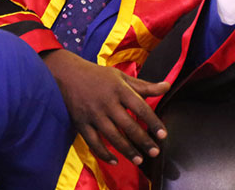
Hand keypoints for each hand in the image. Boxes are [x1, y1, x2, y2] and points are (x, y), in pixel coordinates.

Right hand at [43, 49, 169, 165]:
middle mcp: (107, 102)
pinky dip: (103, 153)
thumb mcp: (122, 77)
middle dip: (142, 141)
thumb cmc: (99, 76)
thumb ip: (145, 86)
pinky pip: (93, 142)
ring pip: (112, 136)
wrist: (67, 74)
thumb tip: (167, 86)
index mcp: (120, 89)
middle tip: (155, 152)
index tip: (163, 135)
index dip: (153, 122)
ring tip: (139, 160)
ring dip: (127, 150)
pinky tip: (115, 160)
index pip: (140, 107)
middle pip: (128, 125)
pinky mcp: (81, 123)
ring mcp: (93, 114)